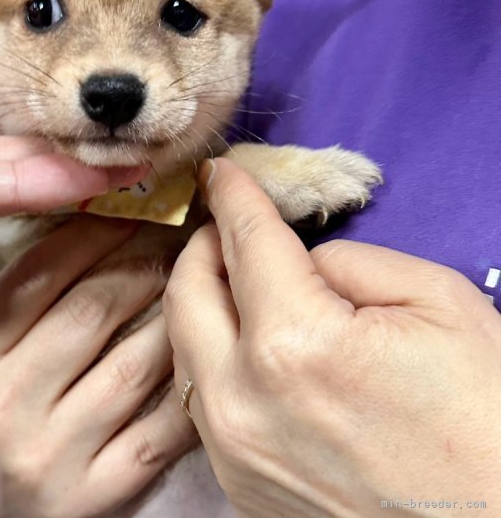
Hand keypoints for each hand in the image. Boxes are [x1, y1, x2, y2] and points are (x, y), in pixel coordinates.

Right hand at [0, 217, 195, 517]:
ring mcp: (50, 453)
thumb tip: (92, 223)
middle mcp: (2, 404)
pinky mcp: (95, 494)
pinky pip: (161, 426)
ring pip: (136, 363)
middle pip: (94, 309)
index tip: (131, 211)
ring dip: (176, 314)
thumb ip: (20, 300)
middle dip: (144, 264)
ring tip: (194, 285)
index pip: (38, 273)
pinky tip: (205, 353)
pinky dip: (188, 382)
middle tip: (173, 241)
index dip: (94, 233)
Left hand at [164, 158, 500, 517]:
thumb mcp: (437, 302)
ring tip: (236, 279)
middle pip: (187, 289)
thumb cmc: (486, 419)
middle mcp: (244, 399)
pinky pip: (201, 395)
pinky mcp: (237, 482)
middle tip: (229, 226)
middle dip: (204, 243)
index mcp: (295, 343)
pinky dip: (213, 353)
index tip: (220, 171)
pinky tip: (247, 342)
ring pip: (182, 343)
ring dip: (202, 298)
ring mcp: (233, 448)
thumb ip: (347, 263)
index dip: (232, 194)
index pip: (245, 240)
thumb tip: (297, 261)